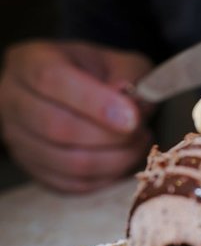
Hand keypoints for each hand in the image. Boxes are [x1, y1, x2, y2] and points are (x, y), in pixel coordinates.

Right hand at [0, 40, 152, 192]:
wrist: (81, 92)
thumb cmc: (100, 75)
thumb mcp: (120, 61)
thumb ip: (130, 76)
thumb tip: (131, 104)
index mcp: (30, 61)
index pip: (51, 80)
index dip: (95, 102)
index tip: (132, 119)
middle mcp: (13, 99)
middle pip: (57, 127)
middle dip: (111, 137)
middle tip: (141, 132)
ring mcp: (18, 139)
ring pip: (67, 162)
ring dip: (114, 160)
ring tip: (137, 144)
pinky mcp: (34, 169)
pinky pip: (72, 184)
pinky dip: (106, 178)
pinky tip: (123, 160)